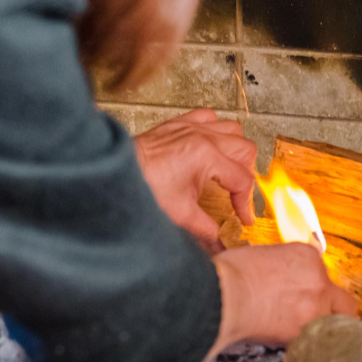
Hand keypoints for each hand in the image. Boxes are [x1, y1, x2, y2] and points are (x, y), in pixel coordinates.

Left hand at [134, 109, 255, 251]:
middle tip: (235, 194)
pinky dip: (216, 130)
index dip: (246, 202)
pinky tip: (210, 146)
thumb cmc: (143, 188)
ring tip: (227, 170)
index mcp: (205, 156)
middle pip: (245, 150)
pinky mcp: (179, 123)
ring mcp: (191, 126)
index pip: (242, 179)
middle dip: (245, 174)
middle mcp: (201, 136)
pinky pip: (209, 117)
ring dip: (235, 150)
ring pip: (232, 129)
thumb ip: (206, 229)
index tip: (242, 217)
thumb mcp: (180, 214)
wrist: (115, 172)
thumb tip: (219, 244)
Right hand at [208, 243, 358, 356]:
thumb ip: (278, 268)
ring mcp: (317, 306)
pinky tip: (292, 348)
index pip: (320, 273)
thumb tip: (277, 282)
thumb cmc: (229, 276)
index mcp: (306, 256)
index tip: (298, 296)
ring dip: (322, 332)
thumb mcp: (258, 257)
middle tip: (321, 321)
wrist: (226, 295)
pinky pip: (316, 344)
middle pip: (344, 302)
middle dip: (336, 312)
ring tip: (304, 340)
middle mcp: (319, 280)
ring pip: (336, 327)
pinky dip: (307, 348)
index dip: (309, 288)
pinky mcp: (307, 332)